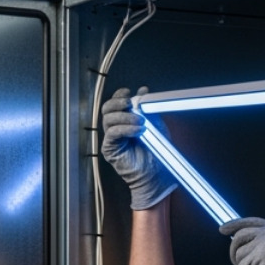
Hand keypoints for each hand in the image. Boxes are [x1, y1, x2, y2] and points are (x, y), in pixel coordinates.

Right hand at [101, 88, 176, 209]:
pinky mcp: (110, 149)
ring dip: (125, 117)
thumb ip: (147, 108)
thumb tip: (143, 91)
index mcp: (124, 120)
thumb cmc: (157, 151)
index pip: (115, 103)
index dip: (119, 95)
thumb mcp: (155, 123)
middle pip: (107, 109)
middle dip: (118, 103)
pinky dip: (125, 129)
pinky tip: (138, 131)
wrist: (157, 174)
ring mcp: (111, 139)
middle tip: (131, 104)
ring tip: (141, 122)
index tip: (129, 92)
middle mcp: (115, 128)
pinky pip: (112, 133)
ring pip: (108, 119)